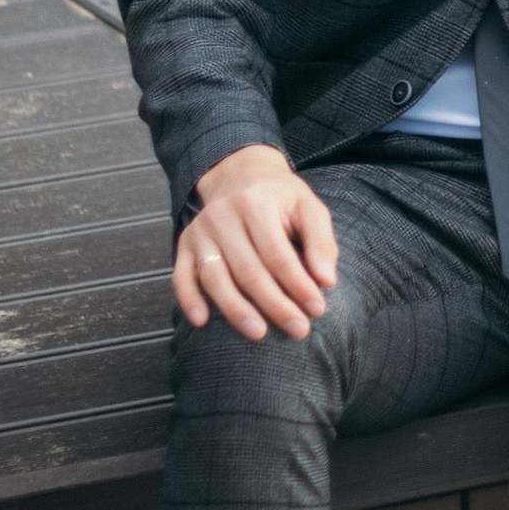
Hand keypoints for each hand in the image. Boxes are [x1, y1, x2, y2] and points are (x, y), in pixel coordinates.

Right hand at [174, 145, 337, 340]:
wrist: (240, 176)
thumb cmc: (281, 199)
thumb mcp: (308, 207)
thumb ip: (321, 242)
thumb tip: (327, 281)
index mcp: (256, 204)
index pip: (278, 255)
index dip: (298, 285)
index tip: (317, 309)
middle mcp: (222, 216)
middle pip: (248, 271)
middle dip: (275, 304)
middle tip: (298, 330)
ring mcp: (200, 231)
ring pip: (215, 278)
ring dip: (236, 310)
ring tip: (259, 334)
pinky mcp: (185, 244)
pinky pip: (181, 276)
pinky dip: (189, 300)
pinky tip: (201, 322)